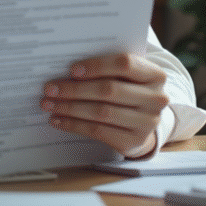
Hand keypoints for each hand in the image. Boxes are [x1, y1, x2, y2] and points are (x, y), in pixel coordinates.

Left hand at [40, 53, 168, 156]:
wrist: (143, 121)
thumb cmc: (127, 89)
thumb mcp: (125, 75)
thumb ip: (106, 68)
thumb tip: (65, 69)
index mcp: (155, 74)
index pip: (125, 64)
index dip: (97, 66)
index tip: (72, 70)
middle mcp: (156, 99)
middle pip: (109, 90)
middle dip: (75, 89)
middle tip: (50, 88)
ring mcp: (147, 122)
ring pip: (101, 112)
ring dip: (70, 108)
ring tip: (49, 104)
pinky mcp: (134, 141)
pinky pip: (98, 131)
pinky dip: (74, 125)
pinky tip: (58, 120)